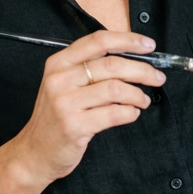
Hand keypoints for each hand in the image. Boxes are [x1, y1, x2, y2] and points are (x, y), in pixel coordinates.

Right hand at [8, 31, 165, 187]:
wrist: (34, 152)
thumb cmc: (55, 117)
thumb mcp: (64, 85)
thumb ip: (89, 68)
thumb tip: (132, 57)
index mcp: (58, 63)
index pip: (98, 41)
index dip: (128, 40)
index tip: (149, 45)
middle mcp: (60, 79)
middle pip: (111, 65)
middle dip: (142, 70)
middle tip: (158, 77)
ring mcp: (65, 103)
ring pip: (116, 89)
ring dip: (138, 94)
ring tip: (143, 101)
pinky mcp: (74, 125)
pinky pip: (114, 113)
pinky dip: (130, 112)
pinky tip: (131, 114)